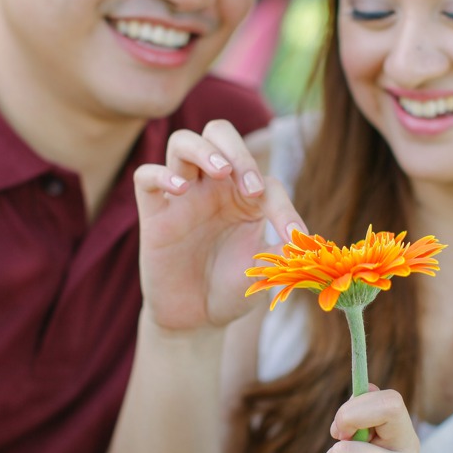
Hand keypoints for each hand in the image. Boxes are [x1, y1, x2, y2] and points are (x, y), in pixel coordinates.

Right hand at [134, 120, 303, 330]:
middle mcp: (214, 187)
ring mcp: (182, 195)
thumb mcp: (264, 270)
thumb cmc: (231, 288)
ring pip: (182, 142)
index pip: (266, 180)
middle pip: (219, 133)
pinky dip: (160, 174)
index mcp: (245, 195)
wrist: (196, 319)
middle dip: (238, 150)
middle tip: (250, 187)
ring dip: (203, 150)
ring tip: (221, 173)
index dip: (283, 207)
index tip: (293, 236)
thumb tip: (306, 242)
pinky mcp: (153, 213)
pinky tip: (179, 190)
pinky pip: (145, 176)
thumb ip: (285, 252)